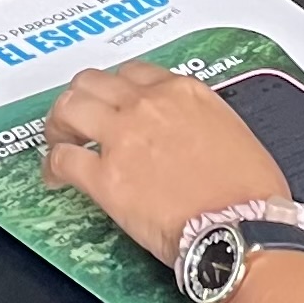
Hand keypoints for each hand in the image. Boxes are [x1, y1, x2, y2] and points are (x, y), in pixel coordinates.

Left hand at [39, 61, 293, 257]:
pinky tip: (54, 177)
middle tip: (74, 119)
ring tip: (58, 141)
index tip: (111, 103)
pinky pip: (64, 159)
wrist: (243, 229)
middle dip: (79, 98)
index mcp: (183, 92)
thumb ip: (201, 121)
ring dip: (58, 123)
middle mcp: (148, 105)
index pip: (133, 73)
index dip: (115, 88)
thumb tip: (189, 135)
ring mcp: (123, 138)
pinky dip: (52, 166)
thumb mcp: (234, 133)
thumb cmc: (251, 194)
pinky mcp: (106, 177)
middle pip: (92, 82)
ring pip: (70, 108)